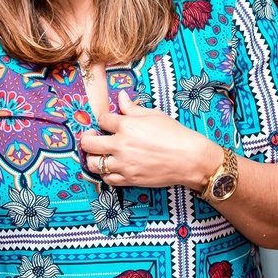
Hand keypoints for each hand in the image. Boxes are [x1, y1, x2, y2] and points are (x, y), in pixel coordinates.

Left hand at [78, 90, 221, 189]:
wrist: (189, 159)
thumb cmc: (175, 134)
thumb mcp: (154, 115)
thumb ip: (132, 109)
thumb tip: (121, 98)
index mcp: (126, 125)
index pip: (102, 120)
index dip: (103, 120)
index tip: (106, 122)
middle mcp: (121, 145)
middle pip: (89, 143)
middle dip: (87, 138)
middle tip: (92, 137)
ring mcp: (124, 164)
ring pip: (94, 164)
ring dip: (92, 158)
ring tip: (99, 155)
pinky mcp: (129, 179)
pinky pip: (107, 179)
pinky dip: (105, 174)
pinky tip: (110, 168)